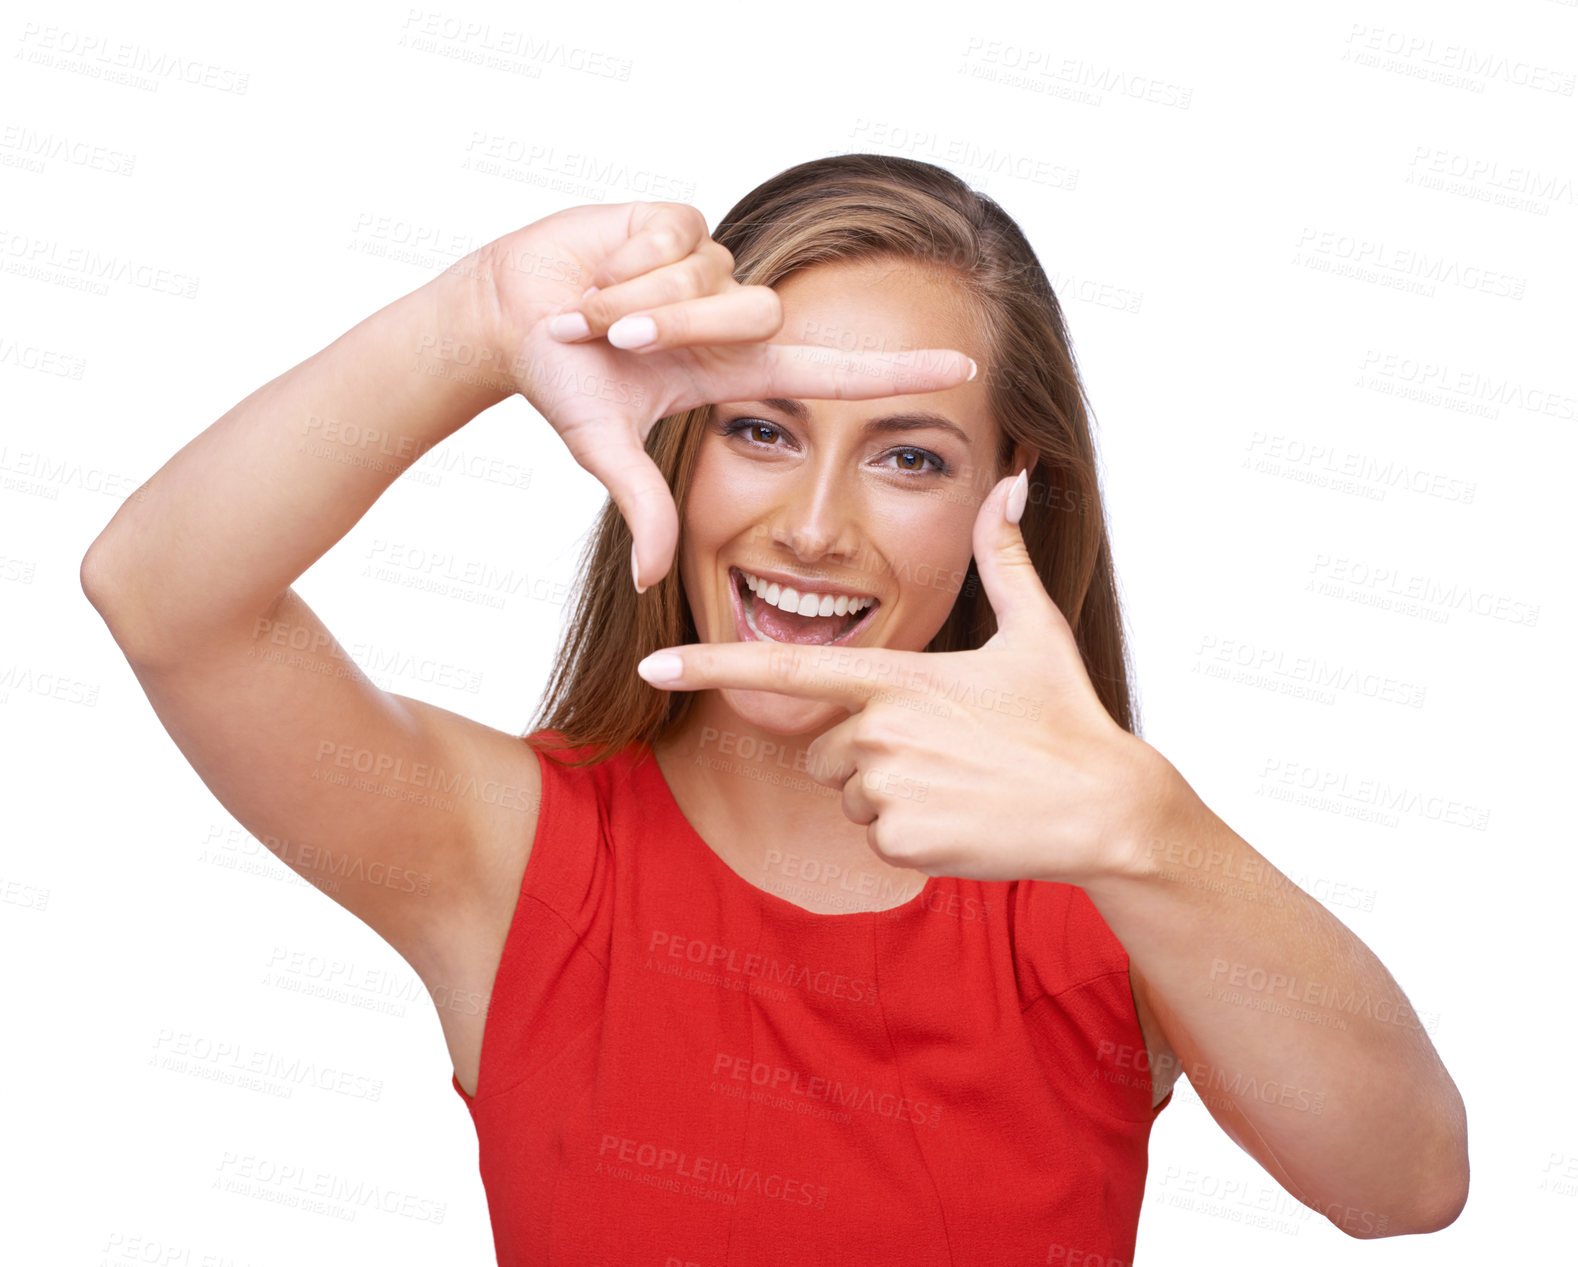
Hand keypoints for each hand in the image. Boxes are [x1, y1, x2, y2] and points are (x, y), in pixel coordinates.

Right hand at [466, 201, 976, 589]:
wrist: (508, 313)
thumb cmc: (562, 379)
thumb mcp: (605, 448)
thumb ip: (643, 507)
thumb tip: (654, 580)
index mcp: (734, 372)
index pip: (834, 374)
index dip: (897, 372)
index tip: (966, 368)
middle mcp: (736, 317)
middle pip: (758, 315)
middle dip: (674, 329)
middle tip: (610, 339)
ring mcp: (714, 266)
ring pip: (714, 277)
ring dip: (640, 299)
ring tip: (593, 309)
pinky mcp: (683, 219)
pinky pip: (677, 238)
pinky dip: (624, 262)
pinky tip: (599, 266)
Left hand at [631, 470, 1172, 885]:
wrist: (1105, 807)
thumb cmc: (1066, 717)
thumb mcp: (1034, 632)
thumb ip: (1003, 558)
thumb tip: (1014, 484)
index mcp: (896, 675)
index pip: (783, 667)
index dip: (708, 666)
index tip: (650, 667)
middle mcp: (878, 728)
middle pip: (826, 747)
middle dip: (868, 753)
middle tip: (943, 752)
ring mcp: (886, 786)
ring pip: (849, 794)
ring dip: (890, 794)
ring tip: (959, 784)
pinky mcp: (900, 840)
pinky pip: (876, 837)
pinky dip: (912, 835)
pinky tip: (963, 819)